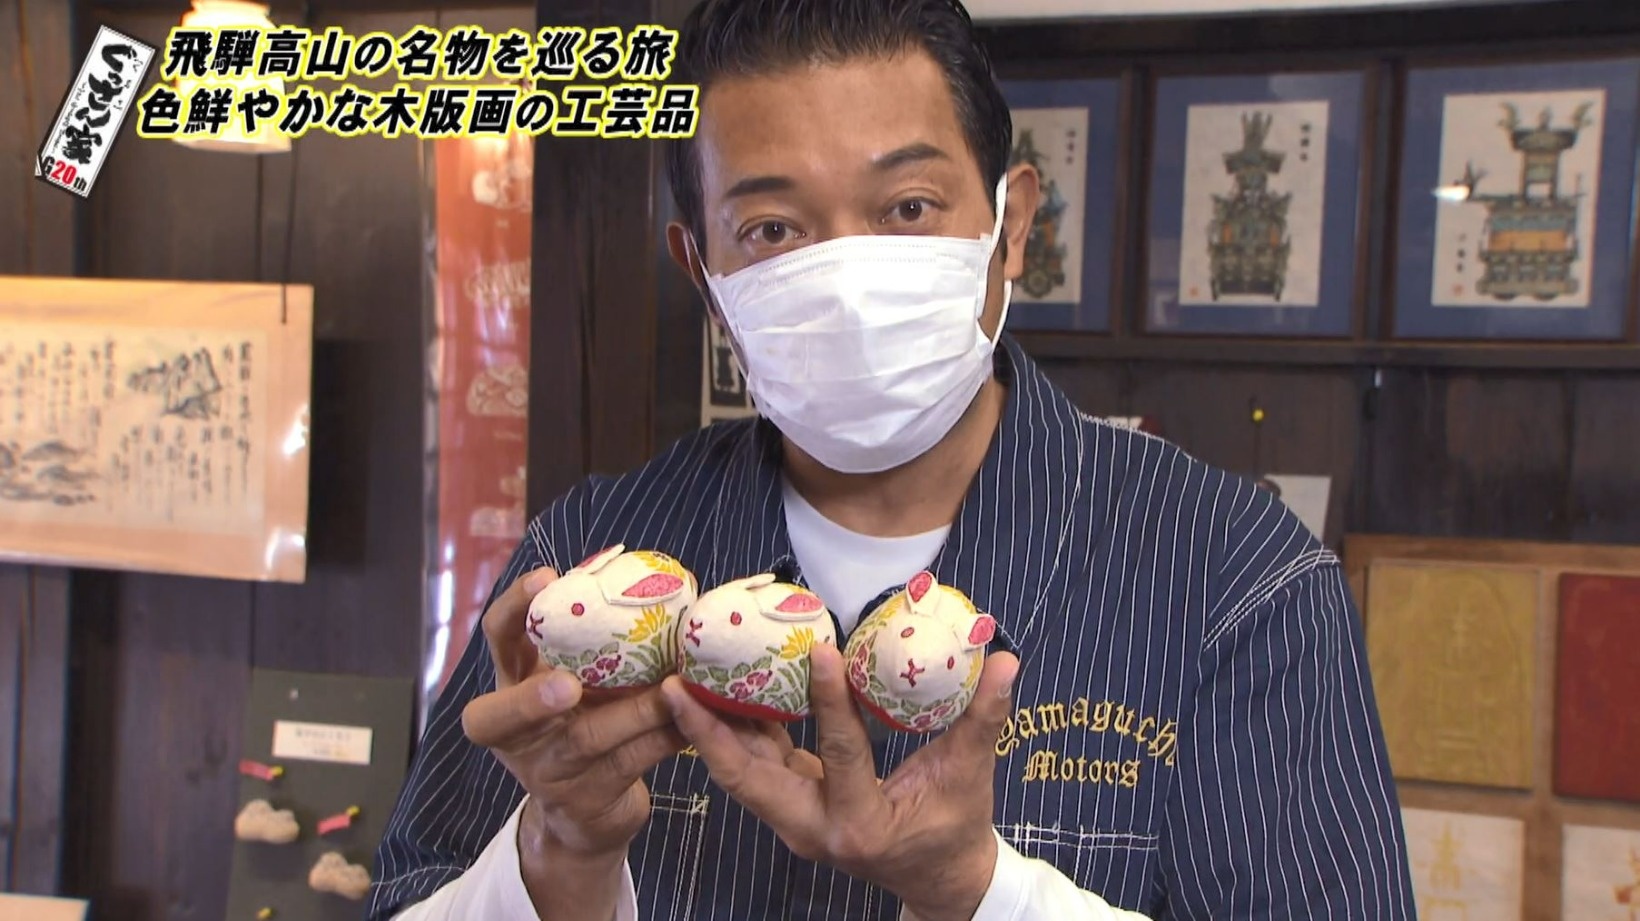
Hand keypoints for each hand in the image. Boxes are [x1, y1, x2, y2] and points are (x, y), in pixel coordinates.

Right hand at [461, 567, 686, 918]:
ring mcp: (548, 771)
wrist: (585, 815)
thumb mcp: (574, 683)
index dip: (513, 609)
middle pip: (502, 717)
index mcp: (512, 685)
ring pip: (587, 740)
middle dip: (534, 701)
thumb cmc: (582, 724)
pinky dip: (665, 738)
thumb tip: (645, 578)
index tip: (545, 578)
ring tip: (670, 691)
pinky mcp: (587, 800)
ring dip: (634, 712)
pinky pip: (632, 763)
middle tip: (567, 686)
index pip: (497, 640)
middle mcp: (517, 732)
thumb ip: (591, 644)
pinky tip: (693, 721)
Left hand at [660, 643, 1019, 920]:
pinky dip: (731, 732)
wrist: (937, 879)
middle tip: (676, 682)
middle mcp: (813, 830)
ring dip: (707, 730)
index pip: (841, 755)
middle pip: (747, 779)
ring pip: (738, 774)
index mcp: (862, 825)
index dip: (830, 702)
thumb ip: (983, 718)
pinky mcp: (788, 808)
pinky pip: (752, 768)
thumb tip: (1005, 660)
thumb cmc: (954, 827)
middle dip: (708, 731)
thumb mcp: (970, 776)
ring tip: (677, 678)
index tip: (818, 649)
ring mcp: (794, 823)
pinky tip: (716, 689)